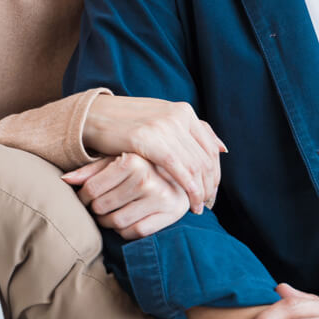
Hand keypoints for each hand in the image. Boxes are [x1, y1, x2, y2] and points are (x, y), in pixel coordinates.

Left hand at [62, 153, 189, 238]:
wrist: (181, 173)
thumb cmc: (140, 166)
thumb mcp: (115, 161)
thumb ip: (90, 170)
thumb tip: (64, 180)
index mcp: (132, 160)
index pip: (91, 189)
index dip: (82, 197)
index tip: (84, 198)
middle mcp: (147, 177)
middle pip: (102, 207)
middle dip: (95, 210)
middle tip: (97, 207)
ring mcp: (160, 197)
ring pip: (117, 222)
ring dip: (108, 222)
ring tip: (110, 214)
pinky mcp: (169, 214)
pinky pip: (135, 232)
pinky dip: (126, 231)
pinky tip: (127, 220)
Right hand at [81, 94, 225, 212]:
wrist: (94, 115)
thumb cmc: (128, 123)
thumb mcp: (163, 121)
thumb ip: (191, 132)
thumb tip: (224, 147)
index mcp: (184, 111)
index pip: (210, 146)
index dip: (215, 171)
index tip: (212, 190)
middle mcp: (179, 116)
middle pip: (206, 158)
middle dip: (210, 184)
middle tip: (208, 203)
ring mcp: (165, 126)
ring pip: (196, 166)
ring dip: (201, 191)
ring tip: (199, 207)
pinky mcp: (149, 139)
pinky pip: (179, 169)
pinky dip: (189, 189)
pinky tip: (189, 203)